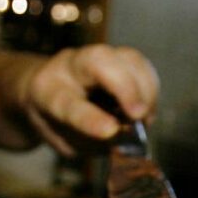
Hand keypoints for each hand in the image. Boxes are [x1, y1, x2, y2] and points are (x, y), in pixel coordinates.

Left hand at [20, 44, 158, 155]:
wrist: (46, 93)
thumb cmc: (57, 123)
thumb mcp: (66, 141)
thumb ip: (93, 141)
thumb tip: (127, 136)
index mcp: (47, 92)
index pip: (68, 104)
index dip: (90, 119)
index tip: (110, 131)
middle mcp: (70, 66)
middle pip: (98, 60)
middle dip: (125, 87)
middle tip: (139, 115)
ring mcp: (96, 55)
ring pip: (127, 58)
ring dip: (145, 89)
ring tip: (144, 118)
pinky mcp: (117, 55)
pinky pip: (140, 64)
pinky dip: (150, 88)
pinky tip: (147, 109)